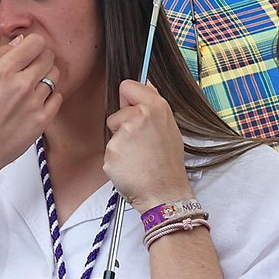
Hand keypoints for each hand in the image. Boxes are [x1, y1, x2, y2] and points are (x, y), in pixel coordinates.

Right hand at [0, 34, 60, 195]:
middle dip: (41, 58)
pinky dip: (50, 96)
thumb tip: (18, 41)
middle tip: (31, 67)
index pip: (35, 42)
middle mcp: (22, 84)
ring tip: (31, 86)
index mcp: (3, 71)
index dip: (33, 44)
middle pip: (49, 57)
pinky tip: (36, 101)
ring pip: (55, 76)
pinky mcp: (42, 120)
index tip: (28, 51)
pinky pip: (58, 97)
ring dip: (45, 77)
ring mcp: (34, 103)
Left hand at [104, 79, 191, 209]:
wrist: (165, 193)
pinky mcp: (112, 150)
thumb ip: (154, 106)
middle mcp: (140, 116)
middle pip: (117, 112)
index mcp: (157, 107)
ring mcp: (125, 133)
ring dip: (121, 143)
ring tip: (138, 157)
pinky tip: (131, 166)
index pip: (127, 86)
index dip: (129, 100)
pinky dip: (117, 158)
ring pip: (113, 131)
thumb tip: (146, 84)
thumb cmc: (167, 164)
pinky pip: (109, 149)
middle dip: (124, 125)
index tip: (135, 111)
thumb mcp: (169, 128)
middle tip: (142, 144)